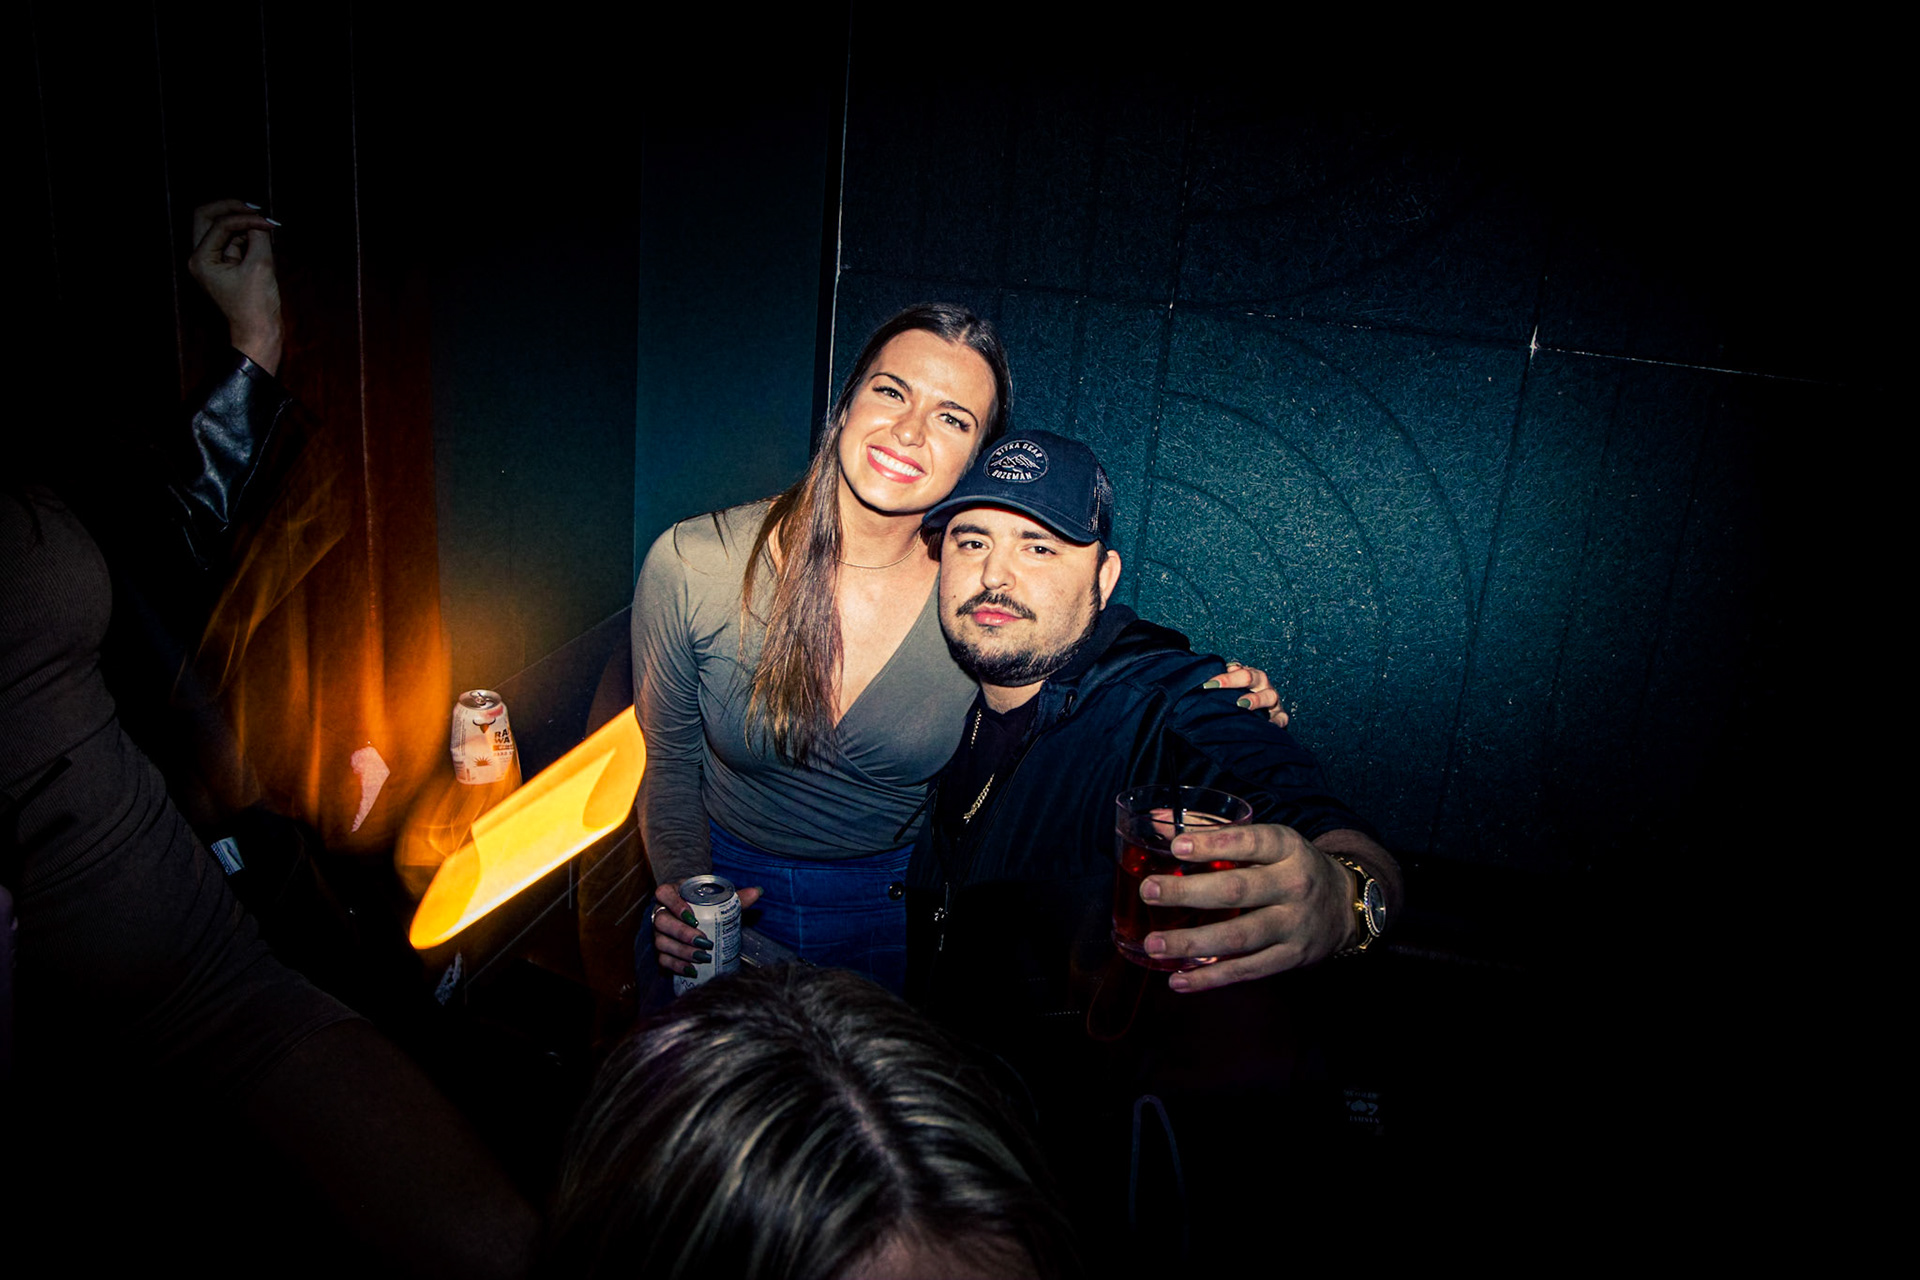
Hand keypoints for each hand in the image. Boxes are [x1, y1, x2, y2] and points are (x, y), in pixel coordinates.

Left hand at [187, 198, 282, 374]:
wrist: (259, 333)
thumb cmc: (257, 306)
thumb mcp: (261, 265)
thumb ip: (258, 237)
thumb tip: (259, 220)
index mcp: (201, 259)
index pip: (220, 224)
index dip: (246, 219)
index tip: (269, 223)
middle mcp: (200, 258)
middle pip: (206, 217)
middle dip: (231, 209)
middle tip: (256, 208)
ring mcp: (210, 262)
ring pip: (219, 227)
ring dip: (242, 224)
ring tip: (266, 228)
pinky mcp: (224, 266)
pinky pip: (232, 241)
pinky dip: (246, 236)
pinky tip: (264, 239)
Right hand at [651, 880, 762, 977]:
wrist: (692, 915)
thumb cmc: (704, 903)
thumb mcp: (717, 898)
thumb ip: (736, 896)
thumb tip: (757, 892)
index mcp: (671, 893)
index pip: (664, 893)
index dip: (674, 905)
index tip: (693, 916)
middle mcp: (660, 912)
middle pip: (661, 922)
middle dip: (682, 934)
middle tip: (704, 941)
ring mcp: (659, 932)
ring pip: (662, 942)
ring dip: (682, 952)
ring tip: (702, 957)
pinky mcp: (661, 950)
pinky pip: (663, 959)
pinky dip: (677, 966)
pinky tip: (692, 970)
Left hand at [1138, 822, 1368, 991]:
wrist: (1346, 905)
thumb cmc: (1291, 866)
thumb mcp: (1269, 841)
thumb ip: (1216, 832)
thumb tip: (1159, 820)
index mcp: (1288, 849)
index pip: (1251, 842)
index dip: (1213, 844)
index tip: (1175, 847)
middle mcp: (1294, 885)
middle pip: (1237, 891)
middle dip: (1188, 892)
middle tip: (1149, 891)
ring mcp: (1293, 926)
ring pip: (1239, 937)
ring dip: (1192, 943)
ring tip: (1154, 945)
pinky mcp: (1289, 958)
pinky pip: (1246, 971)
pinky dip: (1210, 977)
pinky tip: (1178, 980)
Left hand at [1200, 661, 1288, 727]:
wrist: (1265, 710)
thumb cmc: (1243, 696)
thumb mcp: (1236, 684)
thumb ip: (1229, 677)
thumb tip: (1224, 671)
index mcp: (1252, 676)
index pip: (1239, 672)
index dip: (1224, 677)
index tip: (1208, 684)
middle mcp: (1263, 685)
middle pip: (1253, 678)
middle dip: (1234, 681)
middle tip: (1218, 687)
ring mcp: (1273, 701)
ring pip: (1269, 696)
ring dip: (1256, 699)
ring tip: (1241, 704)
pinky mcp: (1280, 715)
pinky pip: (1281, 718)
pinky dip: (1276, 722)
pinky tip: (1267, 725)